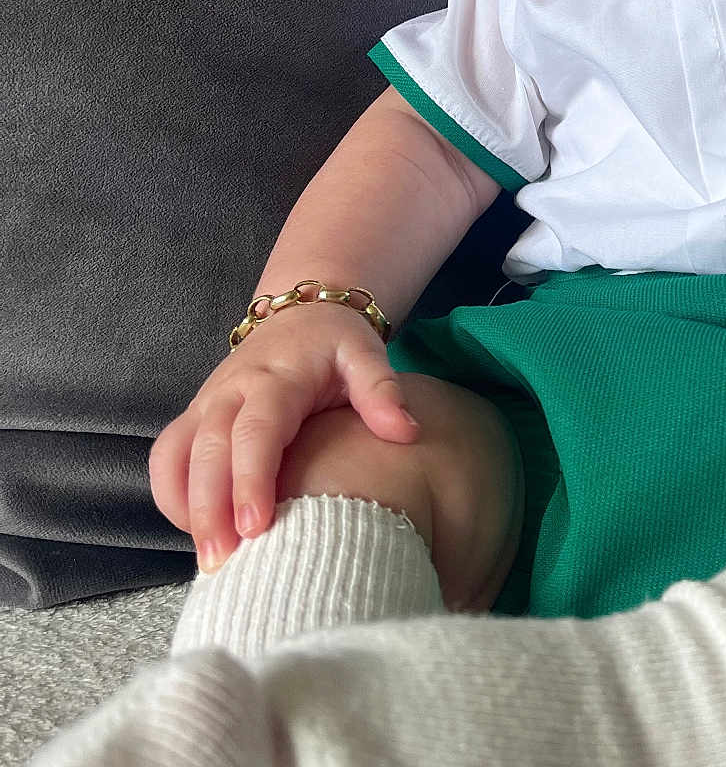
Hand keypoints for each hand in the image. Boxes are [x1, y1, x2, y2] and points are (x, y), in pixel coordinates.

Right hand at [149, 300, 419, 572]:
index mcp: (275, 379)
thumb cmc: (335, 343)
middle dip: (210, 509)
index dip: (251, 479)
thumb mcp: (365, 354)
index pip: (256, 432)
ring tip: (208, 560)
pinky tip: (198, 531)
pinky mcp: (194, 417)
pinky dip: (173, 496)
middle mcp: (230, 391)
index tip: (256, 527)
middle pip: (207, 451)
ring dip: (185, 507)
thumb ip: (382, 390)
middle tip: (222, 563)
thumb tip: (406, 432)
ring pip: (175, 455)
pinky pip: (168, 457)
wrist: (299, 312)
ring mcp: (206, 404)